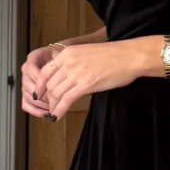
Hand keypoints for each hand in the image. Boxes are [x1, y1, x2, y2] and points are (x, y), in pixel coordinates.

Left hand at [22, 39, 148, 120]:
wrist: (129, 56)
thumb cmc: (113, 55)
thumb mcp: (87, 53)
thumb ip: (74, 64)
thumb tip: (66, 79)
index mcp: (68, 53)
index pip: (45, 72)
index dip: (40, 86)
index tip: (40, 94)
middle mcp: (69, 62)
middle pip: (49, 84)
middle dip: (46, 98)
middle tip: (47, 107)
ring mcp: (76, 73)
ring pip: (56, 93)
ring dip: (52, 106)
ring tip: (53, 113)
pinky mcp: (85, 85)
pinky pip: (66, 100)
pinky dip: (59, 110)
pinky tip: (57, 116)